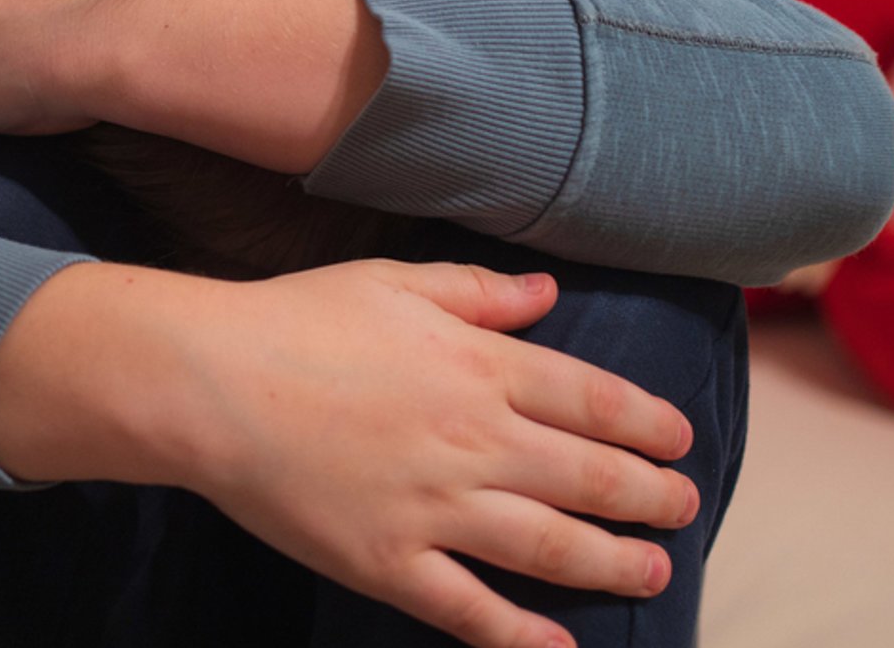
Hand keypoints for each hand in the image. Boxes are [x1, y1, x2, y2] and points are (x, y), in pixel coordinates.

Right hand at [0, 259, 697, 647]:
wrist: (210, 383)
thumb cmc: (298, 320)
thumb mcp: (396, 281)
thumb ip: (480, 291)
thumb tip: (547, 294)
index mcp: (481, 366)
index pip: (594, 399)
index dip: (648, 424)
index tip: (678, 441)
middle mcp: (474, 440)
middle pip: (589, 476)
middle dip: (650, 497)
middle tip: (683, 510)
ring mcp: (435, 508)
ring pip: (549, 546)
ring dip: (611, 562)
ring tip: (650, 572)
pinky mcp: (388, 563)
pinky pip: (469, 610)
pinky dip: (520, 636)